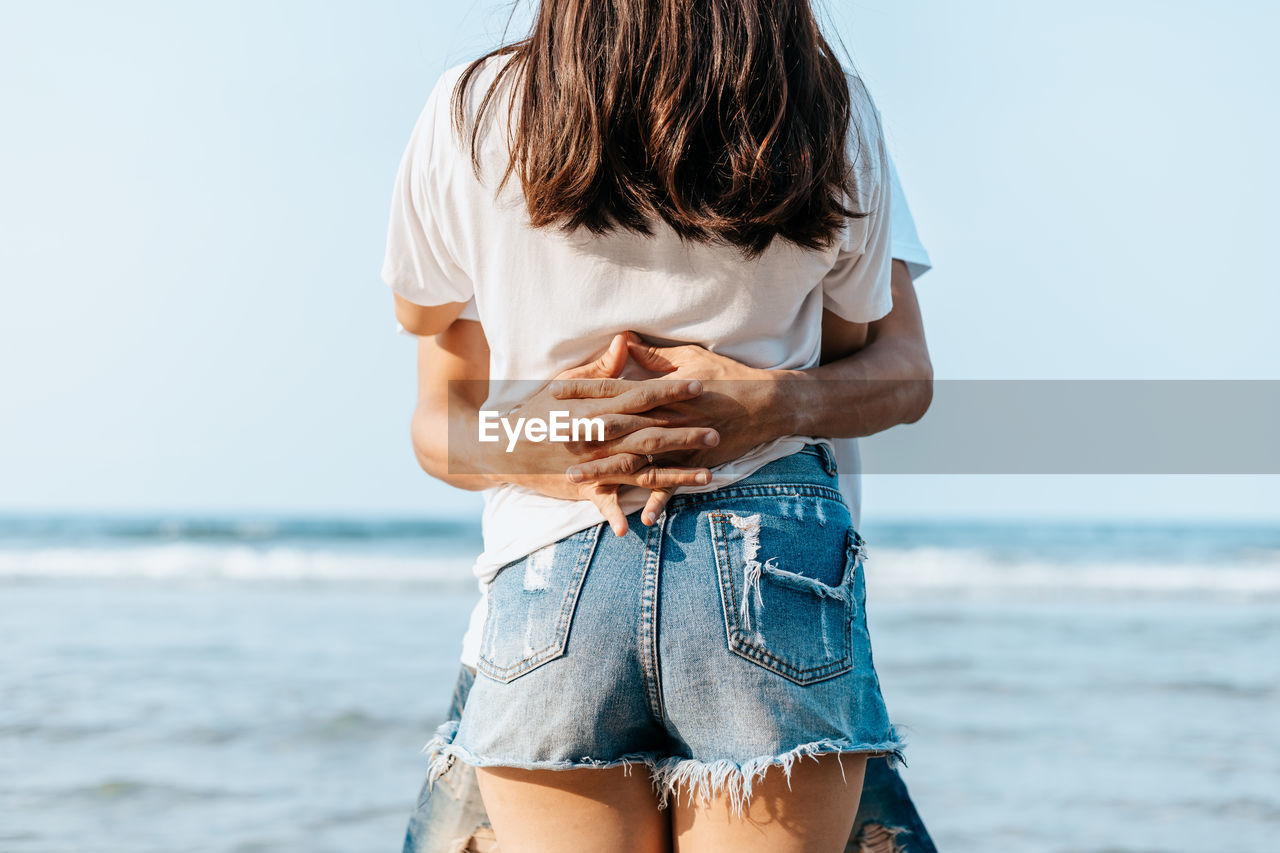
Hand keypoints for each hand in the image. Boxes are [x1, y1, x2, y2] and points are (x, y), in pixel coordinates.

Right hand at [491, 334, 719, 536]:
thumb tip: (624, 341)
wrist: (502, 445)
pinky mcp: (583, 485)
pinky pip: (602, 501)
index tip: (702, 385)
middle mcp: (599, 435)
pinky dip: (614, 514)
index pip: (642, 395)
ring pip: (641, 470)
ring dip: (675, 475)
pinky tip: (633, 527)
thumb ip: (600, 368)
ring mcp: (593, 462)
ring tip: (708, 476)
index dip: (673, 390)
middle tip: (717, 431)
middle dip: (686, 433)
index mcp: (599, 407)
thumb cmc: (537, 410)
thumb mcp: (565, 382)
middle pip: (651, 433)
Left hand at [550, 333, 790, 525]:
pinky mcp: (695, 463)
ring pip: (635, 458)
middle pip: (616, 425)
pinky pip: (673, 485)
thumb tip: (627, 343)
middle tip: (550, 436)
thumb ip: (655, 358)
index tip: (554, 391)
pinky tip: (638, 519)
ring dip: (604, 469)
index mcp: (661, 390)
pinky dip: (657, 501)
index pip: (615, 388)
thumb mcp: (690, 357)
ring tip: (574, 478)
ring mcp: (680, 443)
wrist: (768, 403)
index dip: (584, 390)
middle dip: (581, 431)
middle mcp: (666, 417)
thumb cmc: (728, 376)